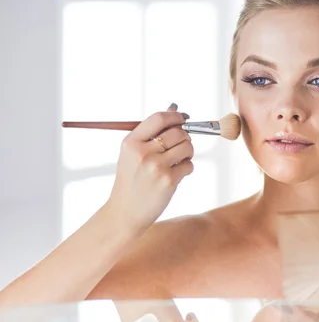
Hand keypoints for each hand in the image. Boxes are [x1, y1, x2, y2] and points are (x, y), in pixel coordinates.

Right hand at [106, 103, 193, 231]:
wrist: (125, 212)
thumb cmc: (131, 181)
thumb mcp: (132, 154)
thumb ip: (152, 133)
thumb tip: (175, 109)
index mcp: (131, 142)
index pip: (159, 118)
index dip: (176, 116)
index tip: (183, 119)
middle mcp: (143, 152)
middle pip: (178, 132)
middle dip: (185, 138)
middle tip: (180, 147)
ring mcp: (156, 166)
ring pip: (187, 147)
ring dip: (188, 153)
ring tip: (177, 162)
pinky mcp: (168, 180)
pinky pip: (189, 165)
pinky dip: (187, 169)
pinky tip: (175, 175)